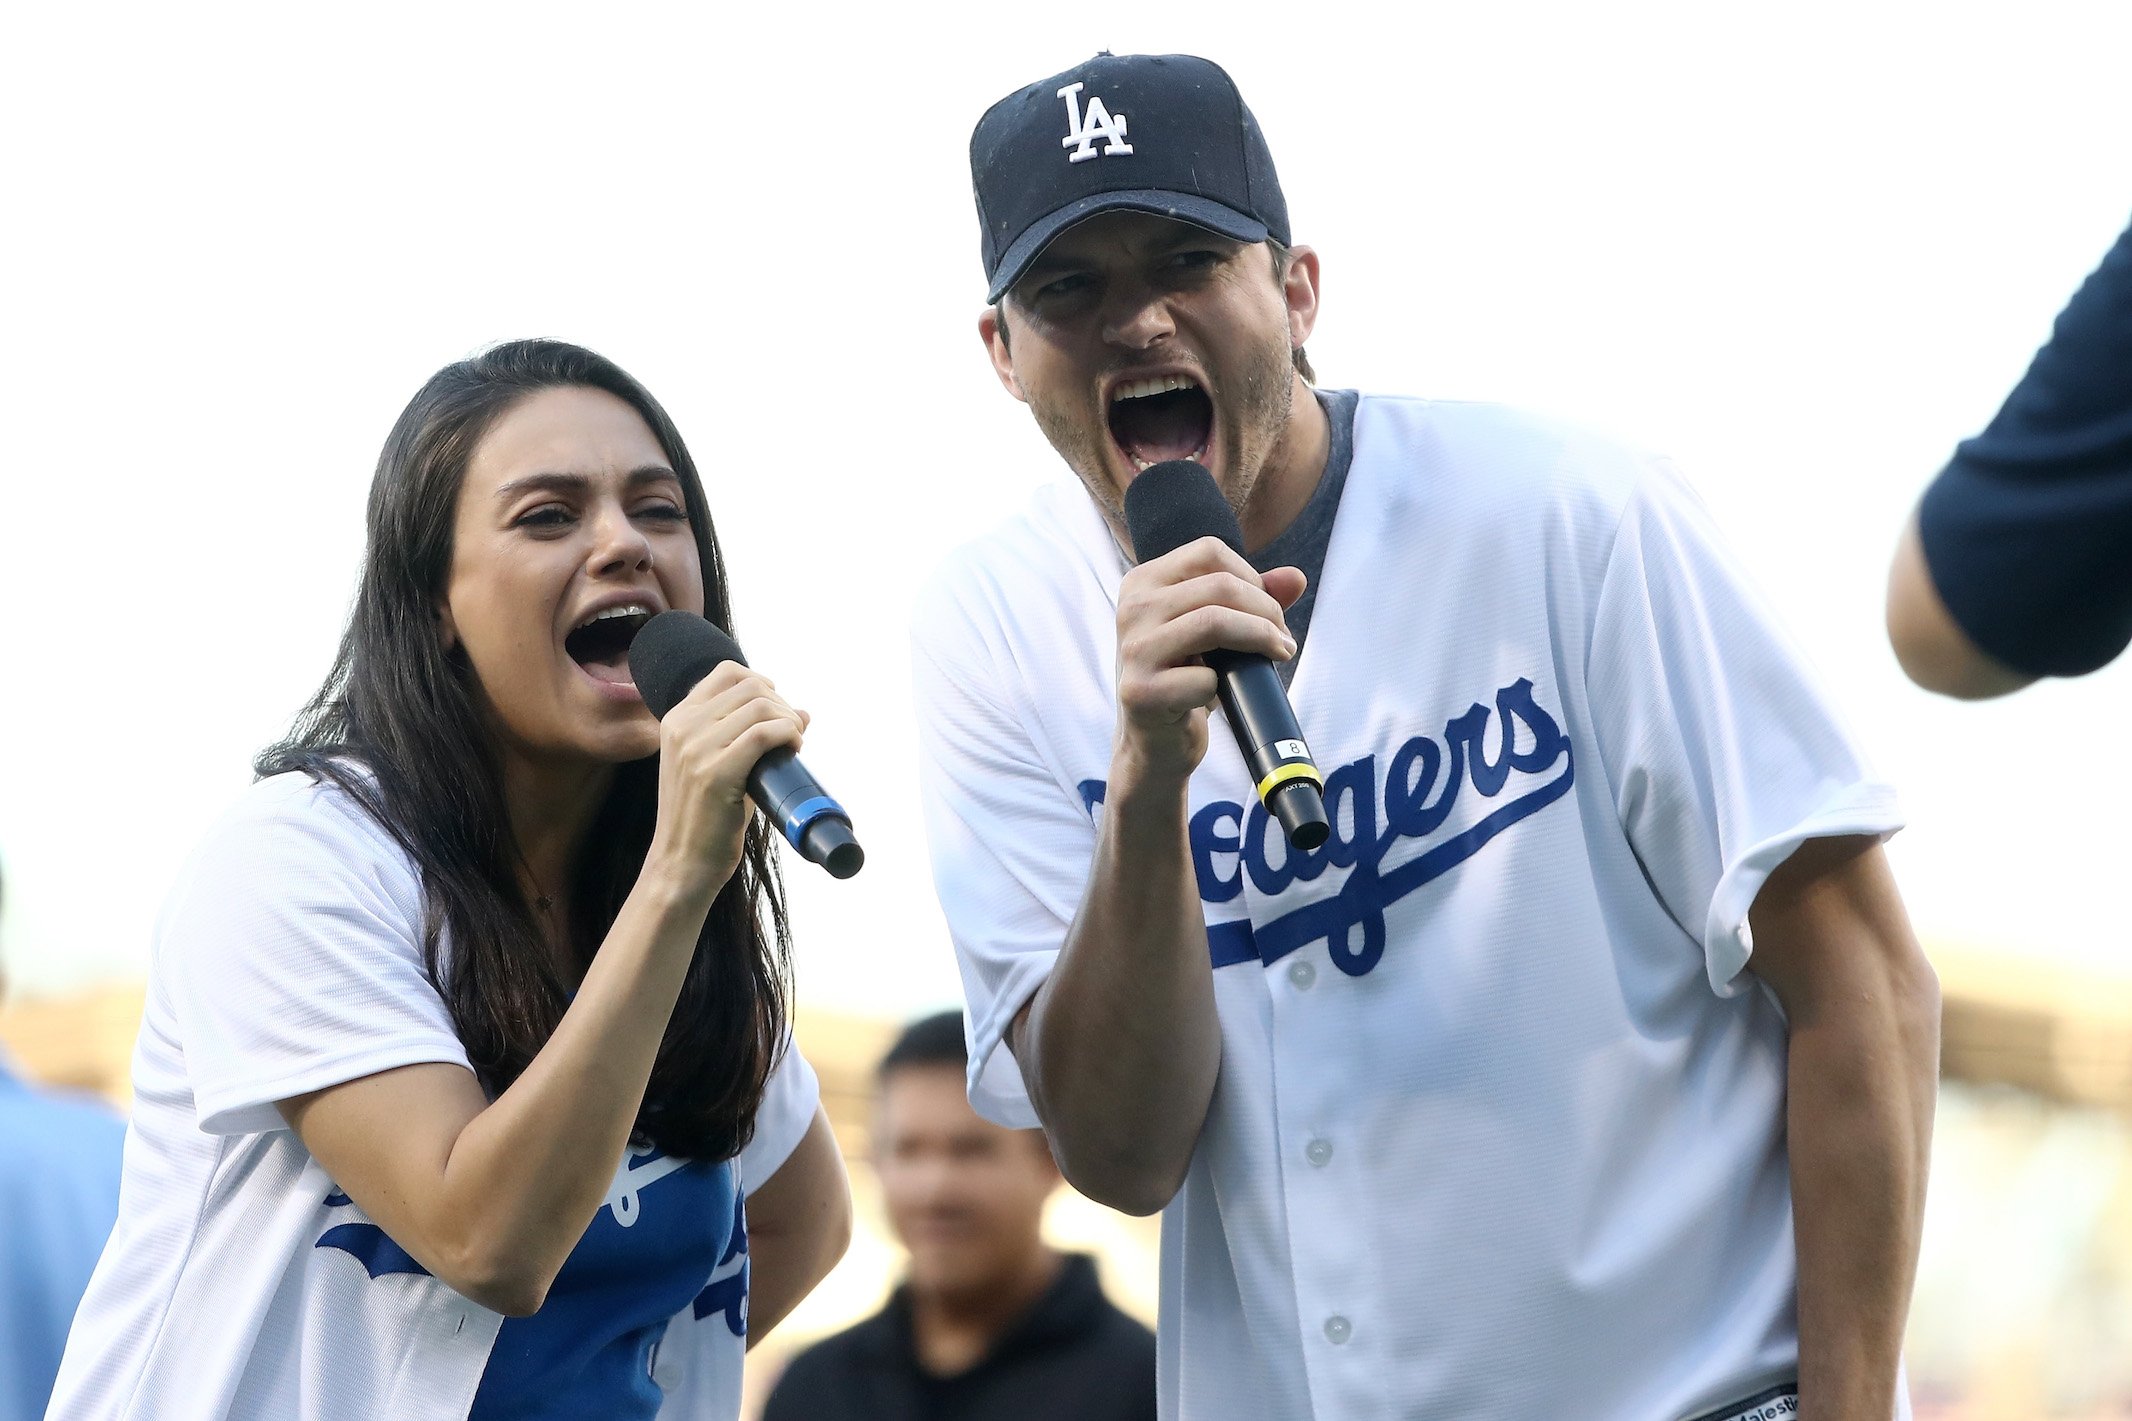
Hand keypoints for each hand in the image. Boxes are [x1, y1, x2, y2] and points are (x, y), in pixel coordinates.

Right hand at [646, 661, 808, 893]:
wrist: (682, 862)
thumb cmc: (704, 817)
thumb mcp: (712, 764)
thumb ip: (745, 734)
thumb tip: (802, 713)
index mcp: (676, 719)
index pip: (727, 672)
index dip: (762, 684)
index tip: (776, 710)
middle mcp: (683, 727)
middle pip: (750, 686)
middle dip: (781, 704)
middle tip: (792, 732)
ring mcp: (696, 748)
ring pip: (761, 706)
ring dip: (789, 720)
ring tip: (794, 742)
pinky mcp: (716, 772)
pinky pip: (764, 733)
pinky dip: (789, 734)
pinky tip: (794, 749)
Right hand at [1113, 535, 1305, 784]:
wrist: (1153, 743)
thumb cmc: (1184, 680)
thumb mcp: (1215, 632)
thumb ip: (1252, 599)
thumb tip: (1295, 578)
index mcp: (1142, 583)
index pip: (1209, 552)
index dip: (1251, 577)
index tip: (1267, 609)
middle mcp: (1131, 609)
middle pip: (1219, 585)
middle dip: (1266, 611)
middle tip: (1282, 641)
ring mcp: (1133, 650)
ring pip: (1214, 622)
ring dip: (1259, 639)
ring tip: (1278, 655)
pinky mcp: (1140, 692)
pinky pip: (1204, 678)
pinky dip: (1223, 686)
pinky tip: (1221, 694)